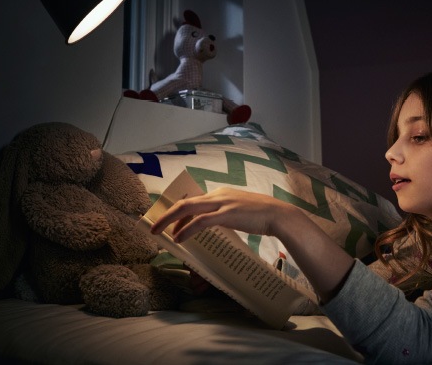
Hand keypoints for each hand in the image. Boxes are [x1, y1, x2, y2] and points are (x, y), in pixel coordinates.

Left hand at [149, 188, 298, 242]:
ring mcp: (222, 203)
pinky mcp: (227, 214)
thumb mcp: (240, 210)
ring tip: (159, 233)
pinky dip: (186, 230)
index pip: (193, 201)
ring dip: (169, 221)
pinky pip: (200, 222)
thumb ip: (226, 213)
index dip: (178, 213)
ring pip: (188, 209)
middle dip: (166, 215)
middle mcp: (218, 195)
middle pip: (185, 203)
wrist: (278, 215)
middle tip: (153, 227)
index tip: (169, 223)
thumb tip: (215, 224)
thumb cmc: (261, 215)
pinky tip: (178, 238)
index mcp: (221, 193)